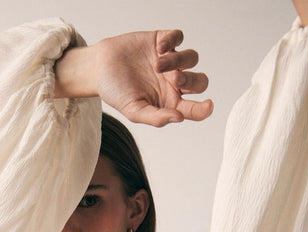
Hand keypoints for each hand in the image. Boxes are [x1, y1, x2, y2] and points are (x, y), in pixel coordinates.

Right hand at [54, 29, 212, 126]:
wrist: (99, 68)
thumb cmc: (116, 92)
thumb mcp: (134, 111)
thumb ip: (156, 117)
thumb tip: (179, 118)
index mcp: (170, 102)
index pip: (194, 108)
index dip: (204, 109)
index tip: (208, 106)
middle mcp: (174, 82)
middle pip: (200, 82)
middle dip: (192, 80)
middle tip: (176, 79)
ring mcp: (170, 60)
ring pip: (192, 58)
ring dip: (179, 60)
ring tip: (158, 63)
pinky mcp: (163, 41)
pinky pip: (178, 37)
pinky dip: (173, 41)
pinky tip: (159, 48)